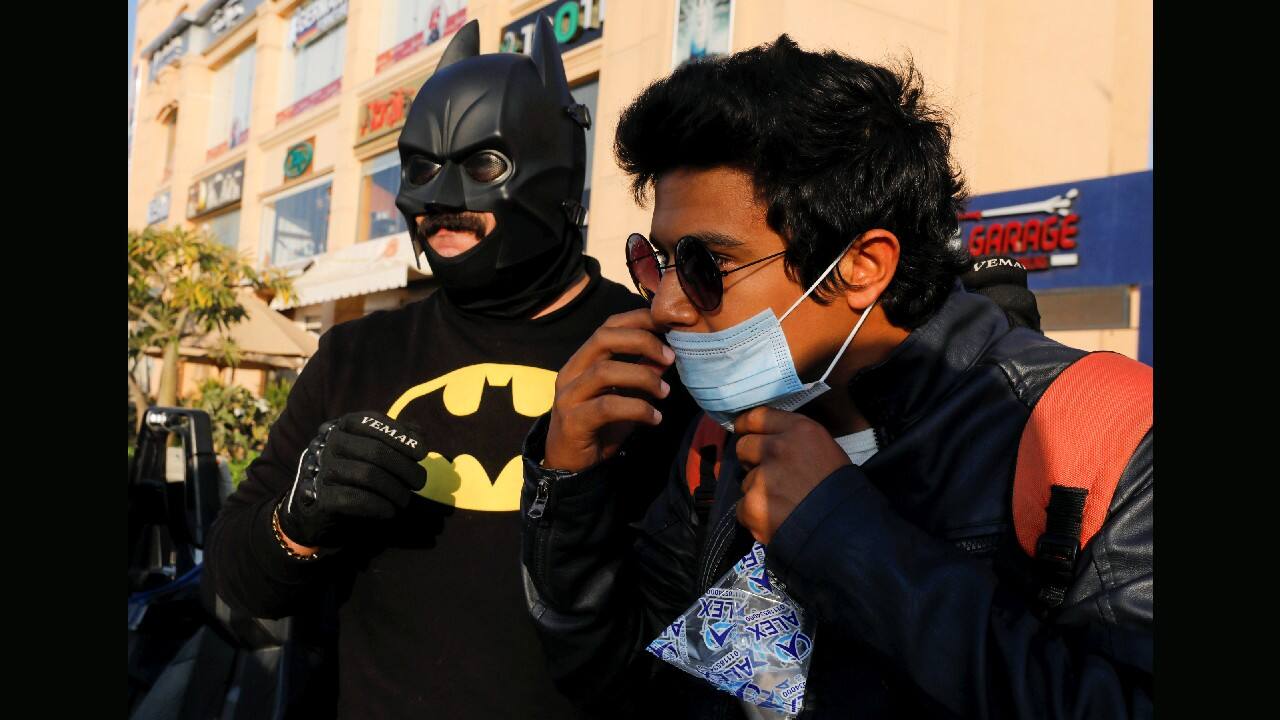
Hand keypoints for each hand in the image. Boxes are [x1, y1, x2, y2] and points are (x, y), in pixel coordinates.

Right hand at [277, 411, 428, 548]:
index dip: (401, 436)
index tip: (421, 453)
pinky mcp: (321, 496)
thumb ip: (397, 437)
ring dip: (395, 490)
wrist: (316, 505)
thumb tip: (419, 435)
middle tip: (420, 482)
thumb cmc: (354, 469)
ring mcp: (323, 468)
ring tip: (405, 499)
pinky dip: (380, 506)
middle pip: (376, 451)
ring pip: (369, 475)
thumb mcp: (372, 446)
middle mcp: (330, 442)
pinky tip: (390, 511)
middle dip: (405, 468)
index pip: (374, 422)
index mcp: (344, 425)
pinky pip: (356, 499)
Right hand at [544, 309, 673, 470]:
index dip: (638, 319)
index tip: (668, 325)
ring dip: (643, 377)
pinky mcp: (573, 421)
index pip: (608, 326)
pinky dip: (637, 409)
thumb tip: (667, 357)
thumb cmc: (598, 426)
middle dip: (642, 341)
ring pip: (605, 372)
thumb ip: (641, 375)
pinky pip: (607, 407)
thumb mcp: (625, 396)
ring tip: (665, 392)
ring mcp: (569, 396)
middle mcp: (572, 372)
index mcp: (583, 360)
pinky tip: (655, 418)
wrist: (569, 464)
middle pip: (603, 338)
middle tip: (671, 357)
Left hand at [734, 407, 850, 544]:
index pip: (758, 416)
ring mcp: (762, 477)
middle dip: (750, 460)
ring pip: (745, 480)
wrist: (845, 530)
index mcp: (799, 430)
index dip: (746, 424)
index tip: (742, 430)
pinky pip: (743, 507)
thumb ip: (796, 441)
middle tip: (767, 475)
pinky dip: (754, 516)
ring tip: (782, 505)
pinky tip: (775, 521)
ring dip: (757, 492)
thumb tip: (769, 442)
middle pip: (744, 446)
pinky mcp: (753, 504)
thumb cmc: (842, 490)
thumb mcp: (826, 450)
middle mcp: (777, 448)